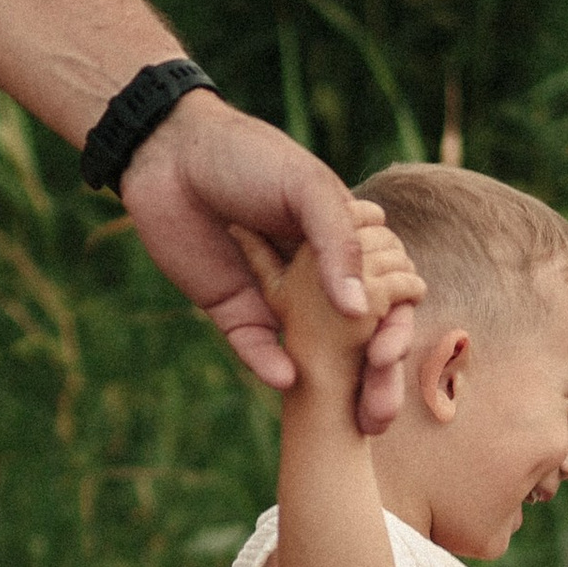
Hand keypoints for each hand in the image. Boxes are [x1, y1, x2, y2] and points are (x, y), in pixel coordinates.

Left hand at [118, 95, 416, 432]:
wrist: (170, 153)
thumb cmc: (248, 156)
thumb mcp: (306, 188)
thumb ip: (338, 244)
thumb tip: (359, 309)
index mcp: (344, 242)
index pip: (387, 291)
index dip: (396, 323)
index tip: (393, 350)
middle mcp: (316, 275)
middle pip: (355, 333)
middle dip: (371, 372)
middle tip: (379, 408)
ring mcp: (275, 296)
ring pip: (310, 351)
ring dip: (329, 382)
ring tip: (345, 412)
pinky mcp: (233, 310)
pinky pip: (255, 347)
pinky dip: (269, 364)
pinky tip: (284, 378)